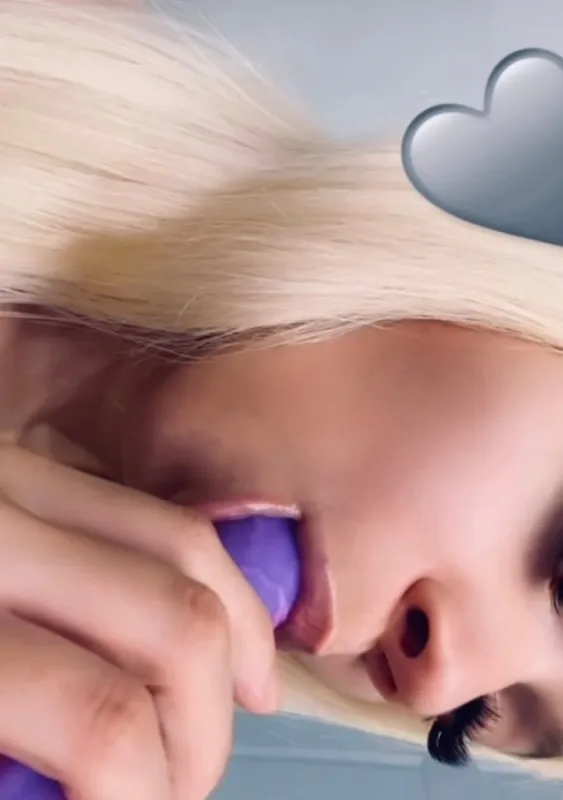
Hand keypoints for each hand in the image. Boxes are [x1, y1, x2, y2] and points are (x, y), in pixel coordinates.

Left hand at [0, 444, 279, 799]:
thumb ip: (6, 764)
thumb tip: (89, 784)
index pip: (105, 723)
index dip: (148, 797)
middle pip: (182, 624)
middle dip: (205, 729)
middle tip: (179, 783)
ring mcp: (16, 472)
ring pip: (188, 545)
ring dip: (232, 642)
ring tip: (230, 704)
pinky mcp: (27, 457)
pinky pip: (148, 510)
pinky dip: (198, 573)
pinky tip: (201, 625)